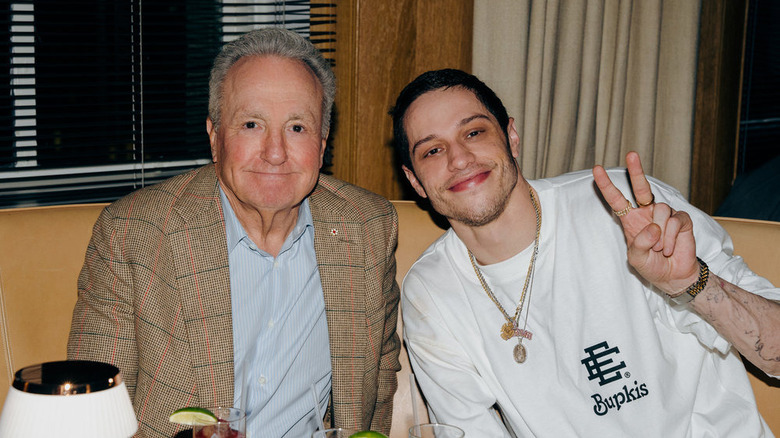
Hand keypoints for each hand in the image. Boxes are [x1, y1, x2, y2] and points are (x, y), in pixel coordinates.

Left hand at [592, 152, 699, 294]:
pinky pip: (675, 221)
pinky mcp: (681, 220)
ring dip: (660, 234)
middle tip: (631, 154)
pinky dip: (671, 238)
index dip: (606, 185)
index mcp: (630, 219)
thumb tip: (653, 227)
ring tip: (660, 249)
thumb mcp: (637, 258)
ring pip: (660, 211)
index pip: (616, 199)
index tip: (596, 169)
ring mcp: (665, 215)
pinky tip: (670, 249)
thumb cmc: (651, 265)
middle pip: (641, 188)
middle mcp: (647, 212)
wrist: (673, 276)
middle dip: (636, 170)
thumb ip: (640, 244)